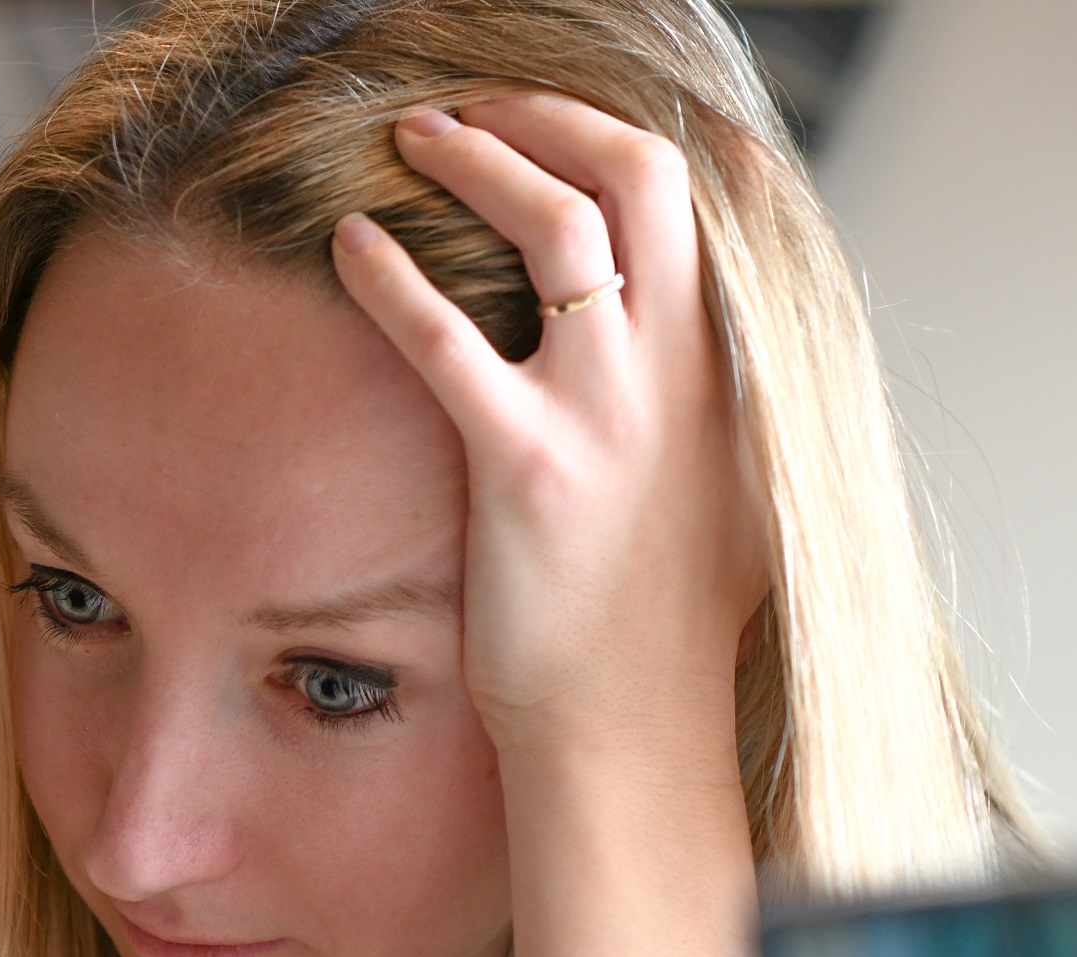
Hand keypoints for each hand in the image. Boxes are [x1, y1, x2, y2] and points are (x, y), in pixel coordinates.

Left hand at [330, 96, 766, 767]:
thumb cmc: (660, 627)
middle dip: (554, 118)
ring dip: (478, 158)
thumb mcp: (728, 497)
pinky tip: (347, 242)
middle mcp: (680, 372)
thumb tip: (695, 368)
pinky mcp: (523, 465)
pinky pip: (447, 337)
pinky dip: (390, 274)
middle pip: (641, 177)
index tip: (598, 111)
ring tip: (412, 138)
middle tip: (480, 108)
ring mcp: (607, 414)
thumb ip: (715, 412)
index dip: (663, 132)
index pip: (726, 197)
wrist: (628, 727)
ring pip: (558, 223)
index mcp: (729, 370)